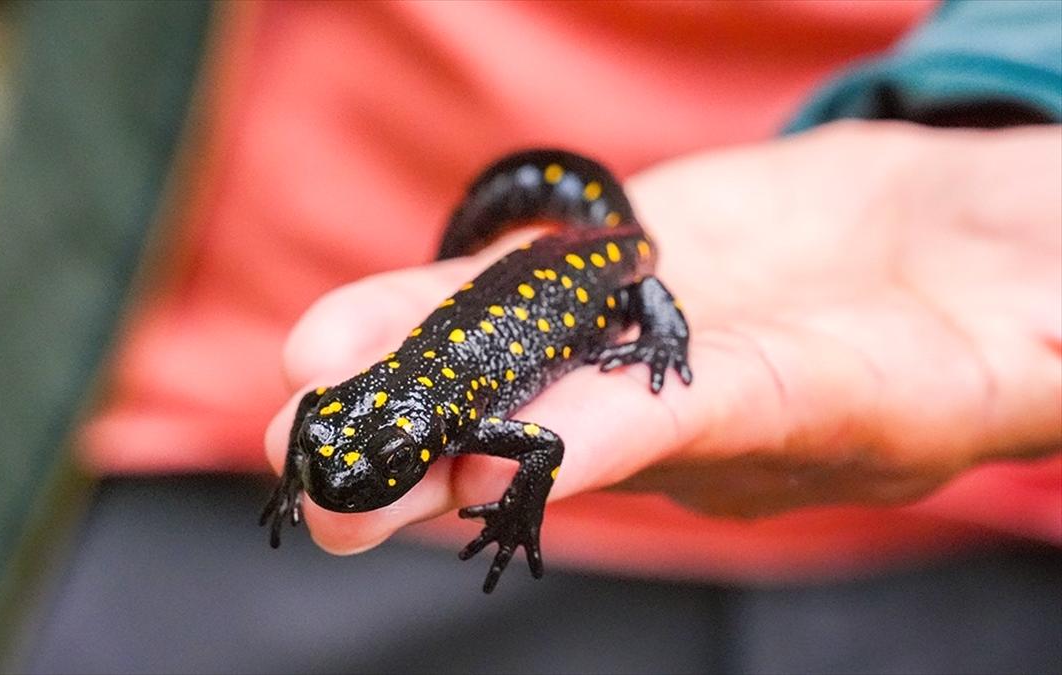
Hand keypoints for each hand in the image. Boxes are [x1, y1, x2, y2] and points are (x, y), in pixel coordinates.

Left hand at [265, 121, 1060, 554]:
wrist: (970, 237)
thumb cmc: (1029, 284)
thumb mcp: (1047, 321)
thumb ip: (1036, 336)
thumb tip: (1058, 328)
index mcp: (840, 411)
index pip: (714, 422)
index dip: (610, 440)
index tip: (496, 465)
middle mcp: (721, 398)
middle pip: (573, 428)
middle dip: (448, 461)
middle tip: (325, 501)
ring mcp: (658, 337)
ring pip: (517, 361)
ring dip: (402, 382)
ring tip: (295, 408)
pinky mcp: (625, 276)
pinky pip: (518, 292)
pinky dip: (431, 307)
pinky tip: (338, 332)